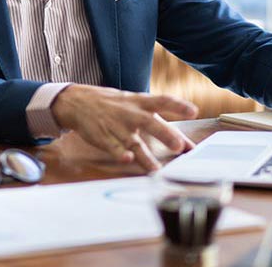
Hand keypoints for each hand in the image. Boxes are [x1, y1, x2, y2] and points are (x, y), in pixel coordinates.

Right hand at [50, 84, 198, 172]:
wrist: (78, 102)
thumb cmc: (113, 105)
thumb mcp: (135, 105)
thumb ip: (161, 123)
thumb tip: (186, 143)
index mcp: (140, 102)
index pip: (162, 101)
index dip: (178, 105)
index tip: (194, 111)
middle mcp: (131, 114)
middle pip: (150, 123)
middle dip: (165, 134)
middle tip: (178, 146)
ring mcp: (117, 127)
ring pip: (134, 143)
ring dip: (145, 157)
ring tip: (156, 169)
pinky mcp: (104, 138)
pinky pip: (113, 148)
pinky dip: (120, 154)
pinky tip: (127, 159)